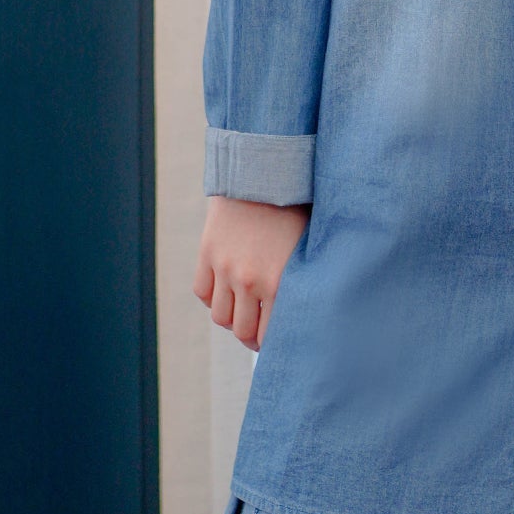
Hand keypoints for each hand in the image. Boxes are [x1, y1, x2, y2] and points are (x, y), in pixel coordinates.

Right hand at [193, 195, 311, 351]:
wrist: (263, 170)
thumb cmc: (296, 207)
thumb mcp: (307, 245)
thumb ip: (302, 281)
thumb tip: (311, 312)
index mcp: (278, 281)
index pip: (268, 336)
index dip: (272, 344)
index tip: (279, 341)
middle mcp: (248, 279)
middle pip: (242, 331)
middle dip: (252, 336)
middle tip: (260, 331)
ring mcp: (224, 267)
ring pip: (220, 317)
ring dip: (232, 319)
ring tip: (244, 311)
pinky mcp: (207, 253)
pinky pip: (202, 293)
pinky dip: (212, 297)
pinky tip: (227, 290)